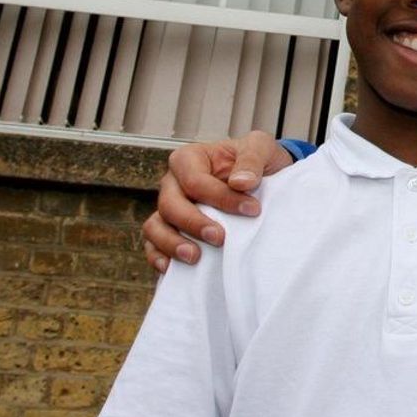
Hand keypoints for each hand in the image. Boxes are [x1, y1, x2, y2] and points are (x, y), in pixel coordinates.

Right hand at [141, 131, 293, 272]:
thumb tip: (240, 183)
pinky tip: (172, 268)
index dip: (221, 197)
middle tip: (220, 238)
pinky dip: (158, 257)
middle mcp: (173, 184)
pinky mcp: (169, 231)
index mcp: (190, 159)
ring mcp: (168, 209)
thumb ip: (252, 159)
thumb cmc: (257, 162)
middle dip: (194, 223)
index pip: (195, 181)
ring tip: (195, 257)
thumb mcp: (262, 148)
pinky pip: (152, 246)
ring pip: (155, 227)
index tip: (252, 210)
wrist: (264, 181)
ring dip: (172, 243)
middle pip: (170, 205)